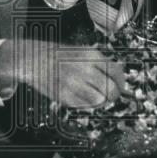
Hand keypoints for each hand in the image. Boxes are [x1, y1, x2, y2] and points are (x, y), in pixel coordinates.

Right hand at [0, 41, 124, 108]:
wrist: (35, 59)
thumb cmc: (62, 56)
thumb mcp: (83, 51)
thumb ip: (101, 64)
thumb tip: (118, 81)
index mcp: (91, 55)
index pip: (116, 72)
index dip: (121, 82)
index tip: (120, 86)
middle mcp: (84, 69)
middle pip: (110, 89)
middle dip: (114, 95)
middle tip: (111, 96)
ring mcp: (74, 83)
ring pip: (100, 100)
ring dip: (101, 101)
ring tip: (97, 97)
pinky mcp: (65, 96)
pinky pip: (85, 105)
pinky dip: (87, 104)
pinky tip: (83, 97)